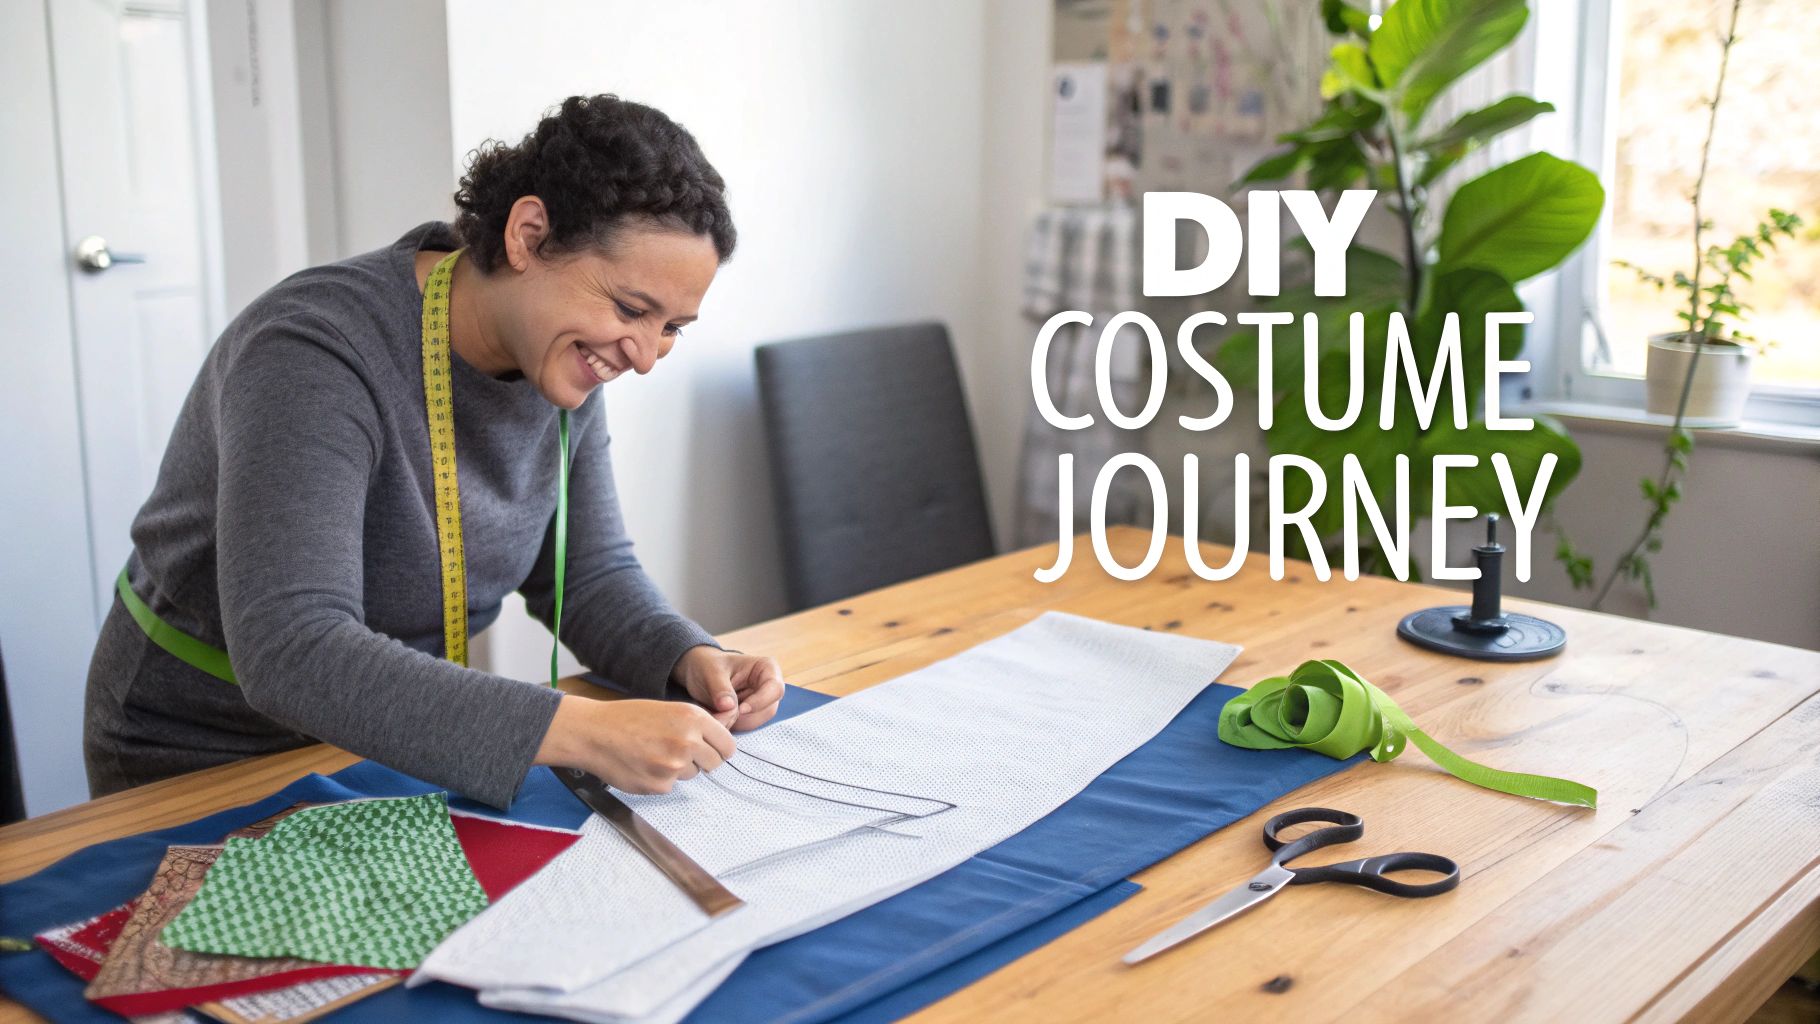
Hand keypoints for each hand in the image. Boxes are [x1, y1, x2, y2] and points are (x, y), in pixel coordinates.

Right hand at [535, 695, 734, 794]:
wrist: (594, 732)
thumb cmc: (629, 718)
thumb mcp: (670, 710)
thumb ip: (698, 725)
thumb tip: (724, 738)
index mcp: (693, 718)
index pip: (728, 746)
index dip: (720, 749)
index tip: (712, 750)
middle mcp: (688, 741)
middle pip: (714, 764)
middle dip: (701, 761)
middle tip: (680, 752)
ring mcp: (673, 766)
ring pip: (692, 775)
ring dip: (679, 769)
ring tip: (654, 753)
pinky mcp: (659, 785)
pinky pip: (670, 786)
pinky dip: (660, 778)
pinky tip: (643, 764)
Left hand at [672, 646, 785, 731]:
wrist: (698, 672)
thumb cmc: (709, 665)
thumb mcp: (711, 672)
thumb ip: (720, 689)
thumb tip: (729, 707)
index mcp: (766, 668)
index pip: (775, 689)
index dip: (759, 702)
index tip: (740, 710)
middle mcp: (768, 687)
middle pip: (767, 711)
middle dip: (743, 717)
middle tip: (719, 716)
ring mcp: (761, 703)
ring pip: (756, 723)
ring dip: (734, 723)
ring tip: (714, 714)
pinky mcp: (750, 716)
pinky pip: (744, 728)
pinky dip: (730, 726)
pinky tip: (716, 717)